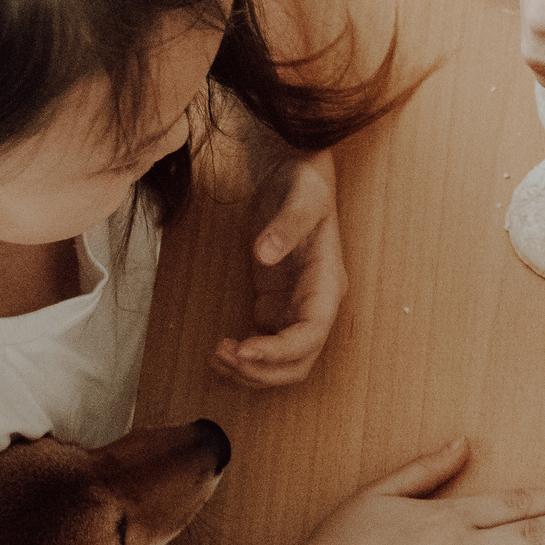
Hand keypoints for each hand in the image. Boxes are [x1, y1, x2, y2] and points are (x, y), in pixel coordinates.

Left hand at [213, 150, 344, 387]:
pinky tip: (218, 353)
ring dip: (251, 370)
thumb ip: (285, 226)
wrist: (296, 173)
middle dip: (263, 370)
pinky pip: (264, 345)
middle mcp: (316, 303)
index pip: (312, 334)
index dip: (281, 351)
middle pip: (299, 361)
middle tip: (225, 356)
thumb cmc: (305, 184)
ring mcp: (295, 307)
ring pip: (282, 362)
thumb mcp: (300, 198)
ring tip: (216, 357)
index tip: (244, 350)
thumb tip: (264, 254)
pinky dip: (242, 358)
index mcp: (327, 283)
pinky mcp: (275, 304)